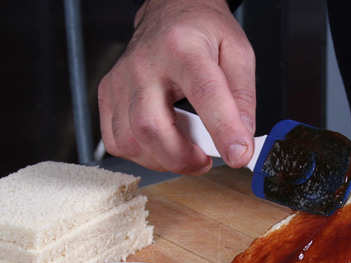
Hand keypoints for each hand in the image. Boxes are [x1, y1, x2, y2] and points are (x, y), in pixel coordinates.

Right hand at [98, 0, 255, 174]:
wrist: (169, 12)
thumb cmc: (202, 32)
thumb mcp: (238, 53)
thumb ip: (243, 98)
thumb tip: (242, 142)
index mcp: (183, 47)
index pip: (204, 92)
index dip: (223, 129)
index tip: (238, 155)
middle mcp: (145, 63)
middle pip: (151, 126)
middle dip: (182, 158)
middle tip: (205, 160)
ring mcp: (121, 79)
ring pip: (131, 141)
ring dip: (164, 159)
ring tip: (186, 150)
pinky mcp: (108, 93)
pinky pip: (116, 141)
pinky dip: (142, 154)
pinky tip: (161, 142)